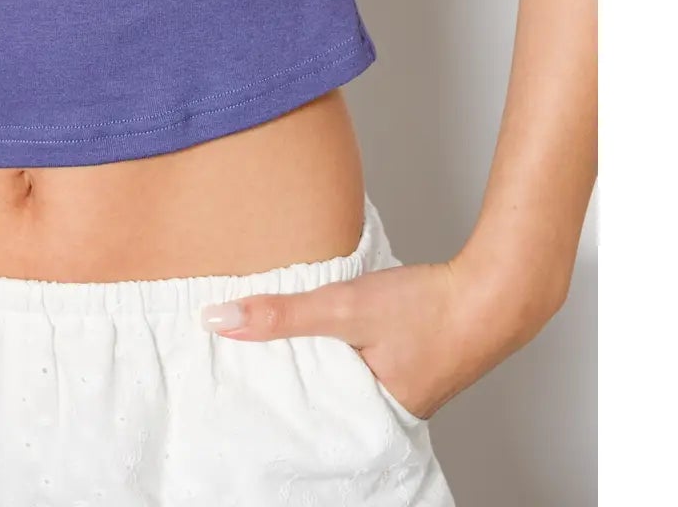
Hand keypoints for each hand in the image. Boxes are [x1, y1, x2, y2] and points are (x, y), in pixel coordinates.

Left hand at [196, 252, 552, 421]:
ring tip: (286, 351)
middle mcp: (390, 413)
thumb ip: (283, 316)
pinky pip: (367, 364)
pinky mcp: (413, 363)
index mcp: (373, 418)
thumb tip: (220, 320)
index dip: (276, 403)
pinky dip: (347, 350)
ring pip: (348, 380)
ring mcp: (404, 388)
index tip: (242, 391)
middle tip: (255, 369)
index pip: (309, 421)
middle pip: (327, 402)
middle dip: (297, 387)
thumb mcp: (343, 308)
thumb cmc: (428, 308)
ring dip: (323, 364)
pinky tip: (334, 333)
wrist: (493, 292)